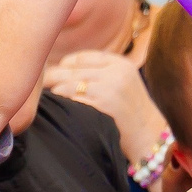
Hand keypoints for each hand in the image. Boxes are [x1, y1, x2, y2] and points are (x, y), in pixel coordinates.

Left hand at [42, 49, 169, 160]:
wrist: (150, 134)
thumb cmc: (130, 111)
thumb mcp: (122, 82)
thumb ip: (100, 72)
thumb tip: (63, 68)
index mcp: (119, 63)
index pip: (82, 57)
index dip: (65, 65)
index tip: (57, 75)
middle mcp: (115, 71)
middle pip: (71, 69)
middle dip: (53, 77)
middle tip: (41, 85)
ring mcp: (109, 87)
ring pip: (68, 83)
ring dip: (56, 91)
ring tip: (51, 98)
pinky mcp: (103, 103)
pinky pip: (73, 98)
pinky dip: (64, 102)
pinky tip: (61, 109)